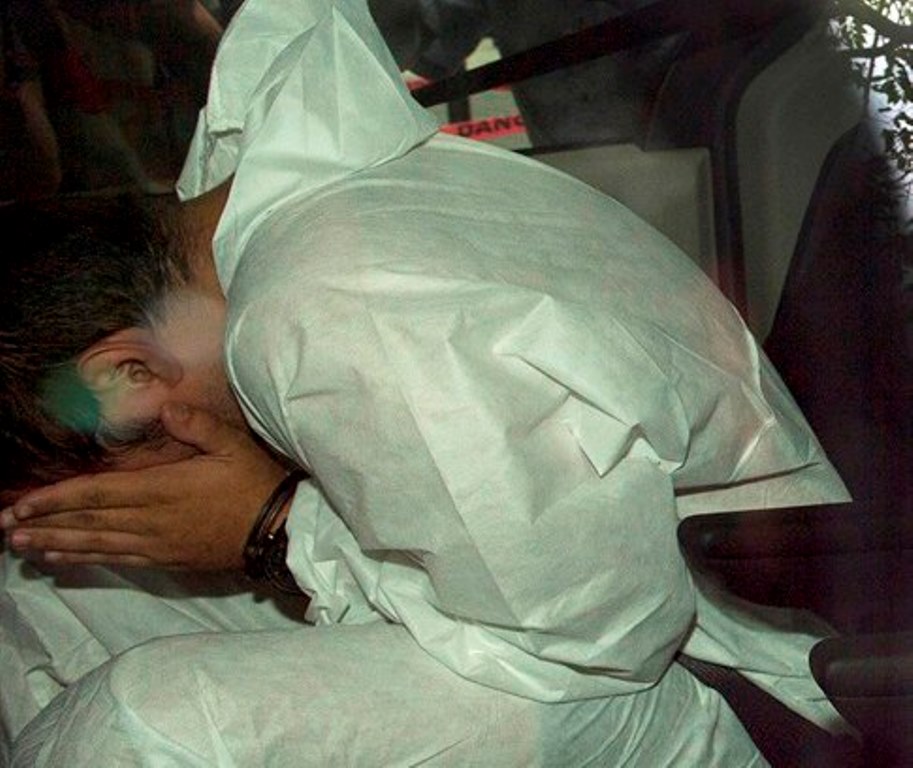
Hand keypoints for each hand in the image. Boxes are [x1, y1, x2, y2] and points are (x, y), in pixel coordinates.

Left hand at [1, 403, 290, 569]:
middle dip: (44, 524)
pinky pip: (118, 561)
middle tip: (5, 529)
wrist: (277, 530)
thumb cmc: (255, 484)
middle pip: (88, 523)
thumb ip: (199, 425)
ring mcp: (157, 544)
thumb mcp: (233, 445)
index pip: (98, 494)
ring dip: (58, 545)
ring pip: (97, 545)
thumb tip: (165, 406)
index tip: (23, 504)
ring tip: (24, 547)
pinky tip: (67, 559)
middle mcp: (152, 520)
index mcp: (163, 489)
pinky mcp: (166, 560)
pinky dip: (87, 560)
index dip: (56, 499)